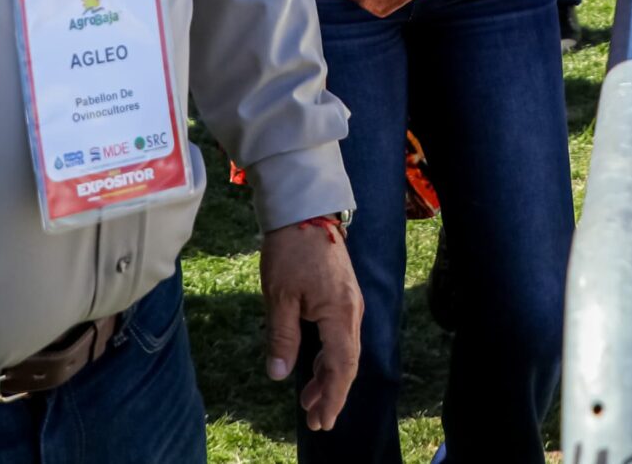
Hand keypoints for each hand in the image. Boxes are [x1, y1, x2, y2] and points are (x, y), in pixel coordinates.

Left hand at [261, 219, 361, 431]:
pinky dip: (329, 357)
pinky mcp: (342, 296)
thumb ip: (282, 337)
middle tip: (316, 421)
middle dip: (332, 393)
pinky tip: (314, 366)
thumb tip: (280, 374)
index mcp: (340, 313)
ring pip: (345, 350)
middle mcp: (352, 311)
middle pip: (347, 362)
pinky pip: (341, 336)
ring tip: (309, 400)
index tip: (322, 420)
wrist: (305, 211)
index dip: (333, 396)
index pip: (342, 366)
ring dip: (329, 377)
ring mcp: (350, 303)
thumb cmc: (291, 250)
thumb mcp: (279, 296)